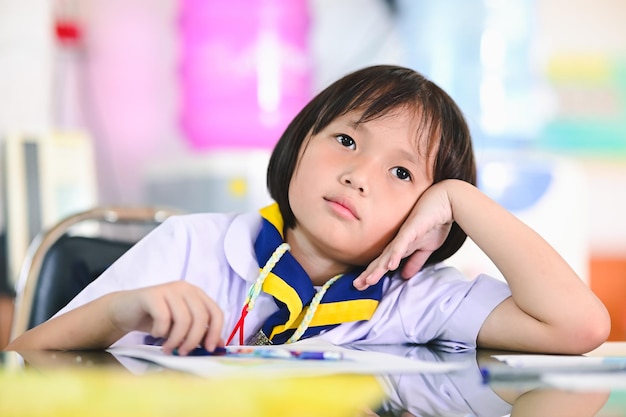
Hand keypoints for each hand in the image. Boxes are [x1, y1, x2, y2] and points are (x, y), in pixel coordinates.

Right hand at [108, 281, 223, 354]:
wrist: (124, 311)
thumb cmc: (155, 320)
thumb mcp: (180, 328)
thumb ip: (199, 333)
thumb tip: (219, 345)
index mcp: (197, 295)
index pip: (216, 312)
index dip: (215, 332)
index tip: (209, 349)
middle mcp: (186, 288)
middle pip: (201, 316)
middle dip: (194, 339)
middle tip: (183, 353)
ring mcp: (169, 289)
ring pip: (184, 319)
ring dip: (176, 339)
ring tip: (167, 347)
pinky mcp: (152, 294)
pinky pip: (164, 317)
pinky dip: (160, 331)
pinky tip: (155, 333)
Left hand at [354, 182, 452, 289]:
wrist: (445, 201)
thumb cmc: (434, 222)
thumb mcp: (426, 247)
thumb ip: (415, 261)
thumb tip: (405, 275)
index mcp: (401, 246)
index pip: (383, 263)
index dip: (372, 273)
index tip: (361, 285)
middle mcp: (398, 241)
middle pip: (380, 260)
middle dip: (368, 273)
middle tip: (356, 285)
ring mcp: (404, 235)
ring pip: (388, 255)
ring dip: (378, 268)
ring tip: (368, 280)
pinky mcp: (412, 230)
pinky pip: (402, 244)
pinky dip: (395, 255)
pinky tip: (390, 266)